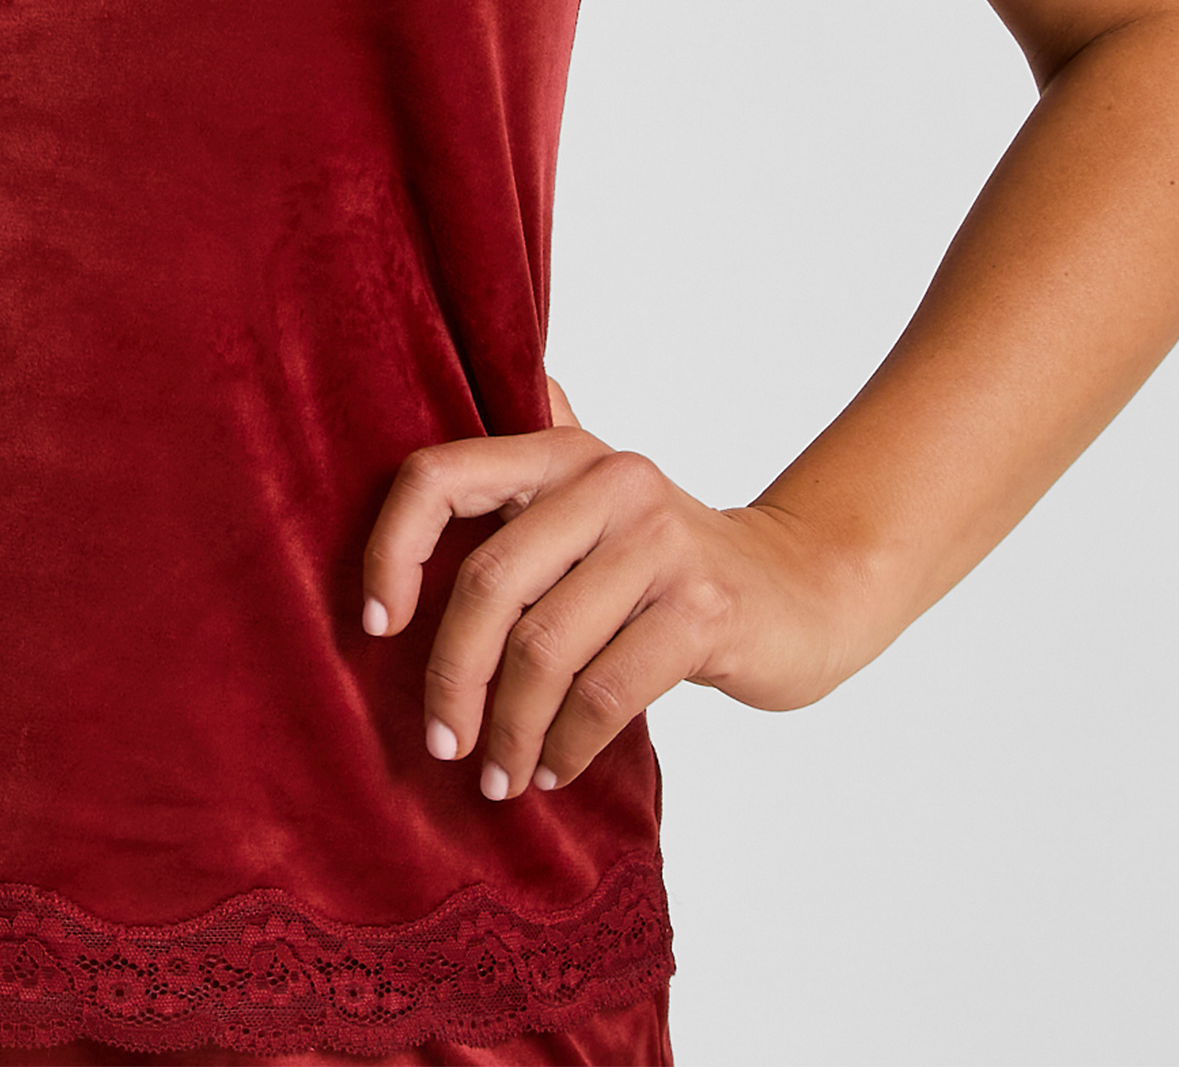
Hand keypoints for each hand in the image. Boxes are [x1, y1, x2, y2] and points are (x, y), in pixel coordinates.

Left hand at [358, 376, 876, 798]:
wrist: (802, 587)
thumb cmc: (671, 558)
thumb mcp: (598, 499)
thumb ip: (529, 469)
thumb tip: (442, 403)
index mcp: (563, 452)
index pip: (441, 475)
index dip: (391, 549)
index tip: (376, 625)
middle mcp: (609, 481)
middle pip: (490, 582)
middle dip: (453, 677)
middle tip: (442, 743)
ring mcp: (661, 543)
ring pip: (545, 648)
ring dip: (510, 730)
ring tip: (500, 775)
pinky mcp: (704, 609)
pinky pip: (607, 692)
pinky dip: (568, 744)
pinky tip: (556, 767)